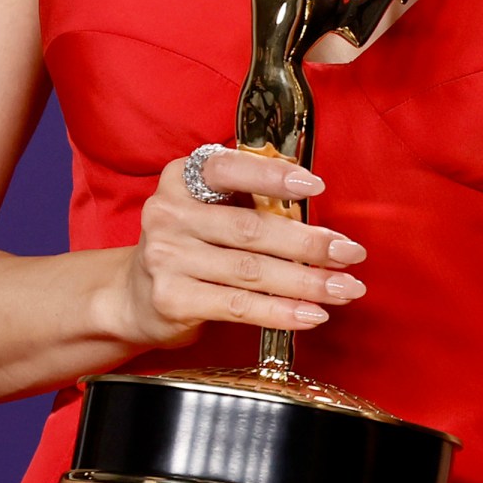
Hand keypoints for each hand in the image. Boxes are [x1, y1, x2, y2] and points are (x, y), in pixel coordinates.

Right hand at [102, 149, 368, 349]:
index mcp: (182, 178)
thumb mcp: (207, 209)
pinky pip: (238, 306)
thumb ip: (249, 201)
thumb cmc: (189, 245)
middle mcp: (168, 213)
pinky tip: (312, 314)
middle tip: (351, 252)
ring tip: (345, 288)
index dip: (273, 176)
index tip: (316, 187)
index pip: (229, 168)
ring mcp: (166, 258)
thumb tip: (318, 215)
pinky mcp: (172, 299)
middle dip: (310, 243)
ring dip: (307, 282)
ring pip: (252, 271)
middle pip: (252, 228)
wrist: (131, 296)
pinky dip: (281, 312)